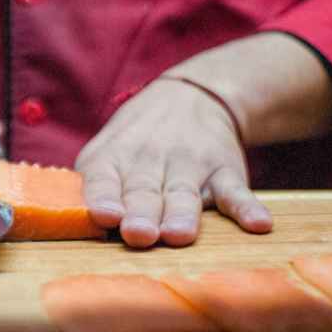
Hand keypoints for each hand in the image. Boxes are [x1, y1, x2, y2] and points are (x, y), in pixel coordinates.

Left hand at [76, 78, 272, 247]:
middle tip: (138, 234)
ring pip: (184, 193)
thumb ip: (94, 189)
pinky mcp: (223, 172)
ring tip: (179, 234)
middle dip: (140, 214)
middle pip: (143, 192)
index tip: (104, 215)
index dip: (103, 198)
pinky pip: (236, 192)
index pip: (104, 180)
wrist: (191, 96)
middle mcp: (150, 161)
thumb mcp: (105, 152)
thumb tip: (72, 228)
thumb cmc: (135, 140)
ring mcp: (190, 166)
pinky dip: (247, 208)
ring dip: (181, 214)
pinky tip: (258, 224)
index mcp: (115, 159)